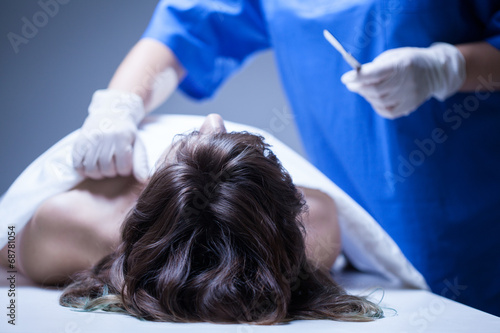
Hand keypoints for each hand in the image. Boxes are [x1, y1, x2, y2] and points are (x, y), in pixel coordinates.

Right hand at [72, 89, 147, 180]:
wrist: (111, 113)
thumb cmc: (127, 133)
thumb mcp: (138, 144)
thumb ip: (141, 162)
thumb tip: (144, 180)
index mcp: (121, 138)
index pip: (123, 167)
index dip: (125, 170)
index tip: (125, 165)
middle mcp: (105, 138)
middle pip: (107, 169)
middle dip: (112, 172)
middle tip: (114, 166)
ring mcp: (90, 139)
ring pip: (91, 168)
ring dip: (98, 174)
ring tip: (103, 168)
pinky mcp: (79, 141)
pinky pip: (77, 163)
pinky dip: (82, 171)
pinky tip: (90, 168)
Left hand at [341, 43, 465, 118]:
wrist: (435, 71)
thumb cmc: (408, 61)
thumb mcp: (393, 56)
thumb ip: (375, 66)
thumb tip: (356, 78)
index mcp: (402, 64)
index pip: (375, 73)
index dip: (358, 77)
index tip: (344, 78)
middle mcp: (407, 81)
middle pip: (375, 90)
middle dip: (358, 87)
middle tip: (351, 84)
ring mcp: (410, 96)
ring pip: (379, 101)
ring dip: (366, 95)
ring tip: (364, 88)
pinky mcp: (410, 106)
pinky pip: (387, 111)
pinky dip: (376, 105)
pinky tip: (375, 98)